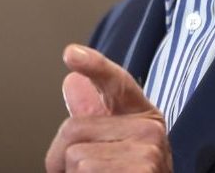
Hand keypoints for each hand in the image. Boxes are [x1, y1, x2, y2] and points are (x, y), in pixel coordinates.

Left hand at [45, 44, 172, 171]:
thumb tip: (72, 81)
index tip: (70, 55)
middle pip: (73, 130)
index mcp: (143, 116)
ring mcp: (150, 155)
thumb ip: (93, 117)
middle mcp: (152, 130)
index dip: (94, 65)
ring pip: (76, 160)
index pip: (115, 81)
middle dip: (62, 160)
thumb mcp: (114, 146)